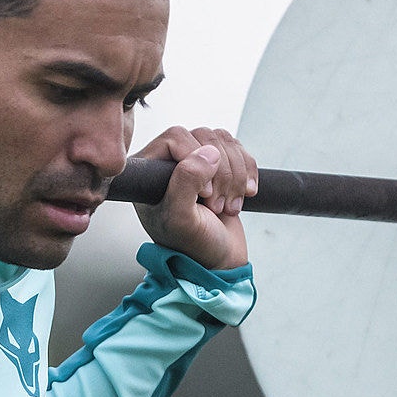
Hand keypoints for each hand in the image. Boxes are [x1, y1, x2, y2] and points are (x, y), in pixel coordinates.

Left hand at [131, 126, 257, 270]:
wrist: (219, 260)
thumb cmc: (192, 245)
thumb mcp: (181, 219)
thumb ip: (185, 183)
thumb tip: (208, 153)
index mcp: (149, 171)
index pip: (175, 136)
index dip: (195, 158)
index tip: (204, 194)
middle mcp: (170, 162)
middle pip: (203, 136)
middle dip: (220, 172)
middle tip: (217, 206)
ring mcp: (196, 162)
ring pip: (223, 140)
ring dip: (235, 174)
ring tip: (228, 206)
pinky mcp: (219, 165)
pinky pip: (238, 149)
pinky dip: (248, 172)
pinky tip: (245, 194)